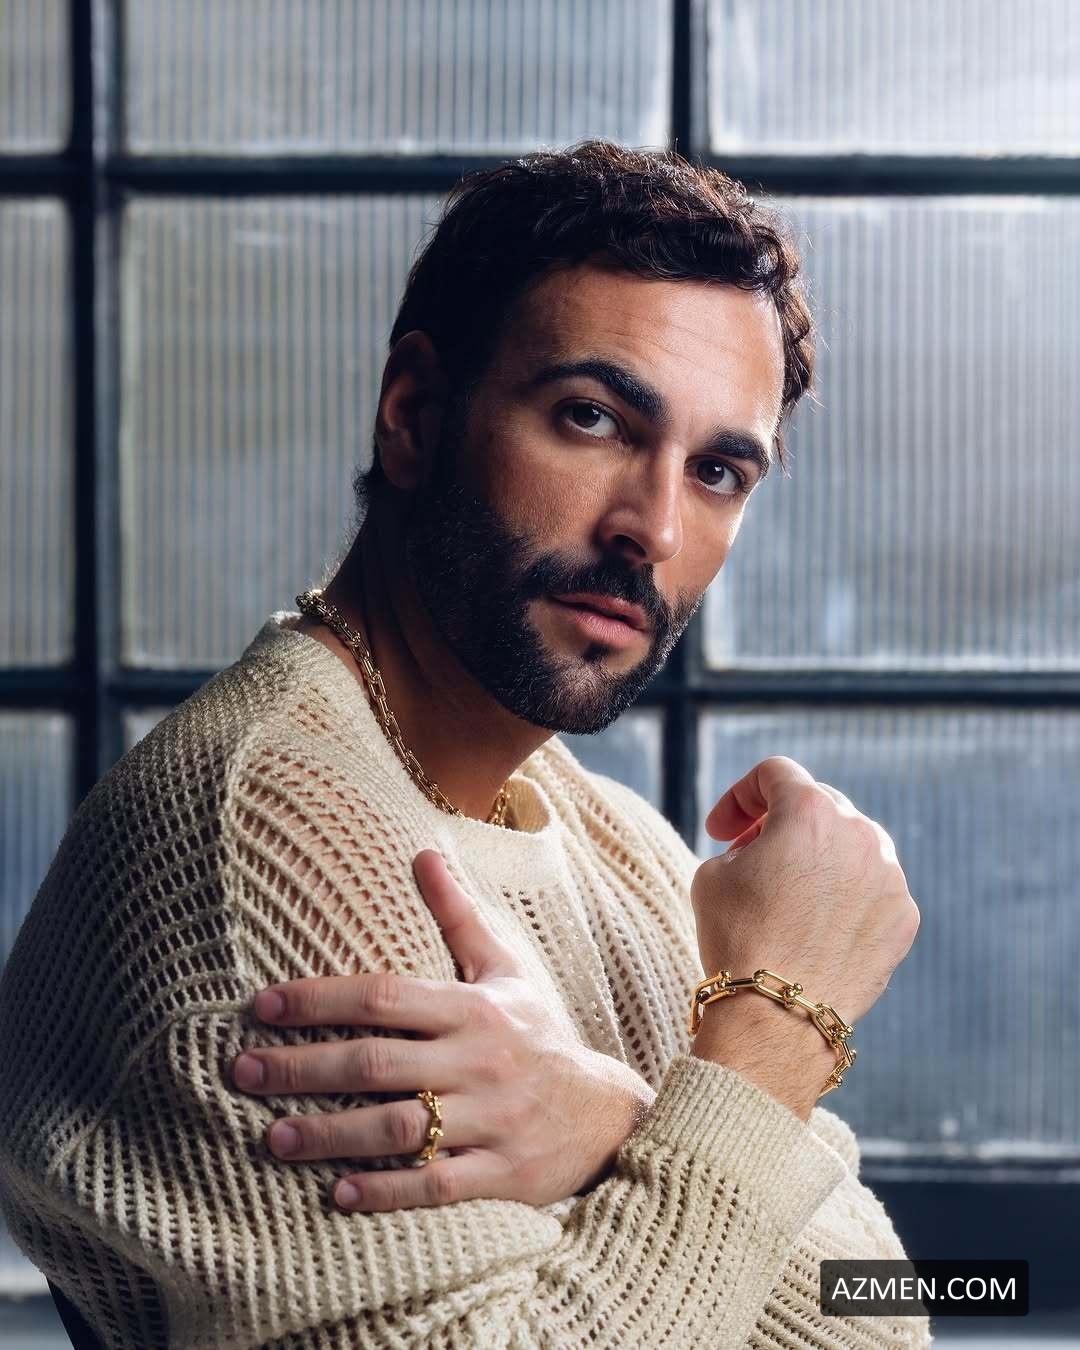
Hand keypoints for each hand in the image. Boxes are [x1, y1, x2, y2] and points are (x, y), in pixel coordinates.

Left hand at [230, 849, 652, 1211]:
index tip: (260, 1005)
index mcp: (473, 1007)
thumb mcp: (505, 969)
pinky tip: (337, 1195)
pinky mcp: (502, 1173)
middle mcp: (478, 1059)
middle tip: (240, 1071)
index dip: (319, 999)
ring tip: (272, 1139)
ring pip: (399, 1128)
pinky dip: (385, 1192)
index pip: (384, 995)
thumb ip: (457, 915)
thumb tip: (420, 852)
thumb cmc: (540, 1033)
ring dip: (331, 1135)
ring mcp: (491, 1118)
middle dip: (303, 1068)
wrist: (608, 1112)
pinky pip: (436, 1185)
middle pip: (378, 1062)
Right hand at [689, 757, 920, 1114]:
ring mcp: (891, 876)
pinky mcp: (905, 916)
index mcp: (810, 812)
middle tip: (751, 855)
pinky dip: (846, 895)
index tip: (721, 831)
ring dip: (818, 856)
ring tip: (789, 893)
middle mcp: (861, 833)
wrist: (779, 1014)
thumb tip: (764, 849)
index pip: (775, 773)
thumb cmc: (737, 938)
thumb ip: (743, 842)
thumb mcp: (713, 873)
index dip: (739, 797)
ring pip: (852, 845)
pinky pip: (872, 888)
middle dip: (780, 823)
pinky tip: (817, 925)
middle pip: (818, 804)